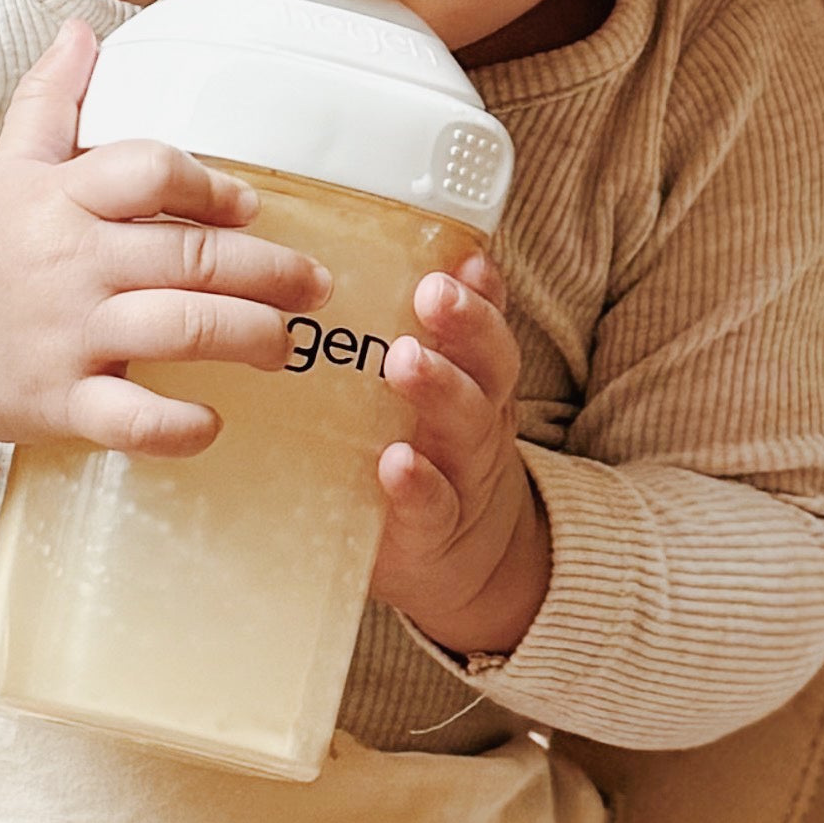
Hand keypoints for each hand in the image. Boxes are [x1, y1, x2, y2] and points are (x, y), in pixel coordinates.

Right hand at [0, 18, 333, 454]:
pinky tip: (213, 423)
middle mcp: (67, 263)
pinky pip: (134, 420)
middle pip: (190, 255)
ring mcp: (66, 336)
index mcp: (57, 197)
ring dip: (251, 336)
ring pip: (182, 329)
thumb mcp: (5, 168)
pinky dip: (181, 427)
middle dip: (270, 271)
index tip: (246, 208)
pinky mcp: (61, 403)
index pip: (150, 171)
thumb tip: (82, 31)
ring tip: (282, 342)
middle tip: (312, 285)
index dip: (211, 186)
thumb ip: (49, 100)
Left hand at [370, 252, 551, 656]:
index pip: (486, 323)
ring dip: (439, 389)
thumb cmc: (421, 455)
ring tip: (407, 361)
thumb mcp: (423, 397)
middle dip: (465, 325)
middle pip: (487, 364)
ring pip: (466, 425)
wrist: (458, 561)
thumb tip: (336, 263)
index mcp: (472, 378)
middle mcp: (477, 418)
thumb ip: (397, 342)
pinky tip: (396, 463)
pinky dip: (417, 483)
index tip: (462, 260)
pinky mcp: (432, 528)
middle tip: (434, 293)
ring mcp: (460, 472)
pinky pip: (432, 504)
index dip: (482, 293)